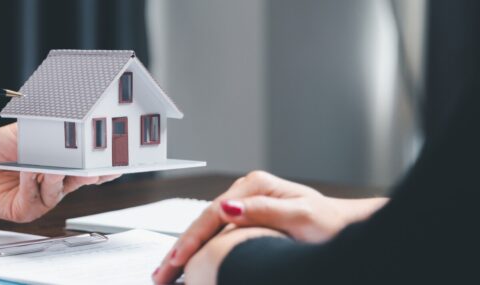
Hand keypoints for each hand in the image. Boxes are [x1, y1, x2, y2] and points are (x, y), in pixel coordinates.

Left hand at [0, 123, 119, 221]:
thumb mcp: (24, 133)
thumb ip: (45, 132)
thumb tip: (65, 129)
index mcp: (61, 164)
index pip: (88, 165)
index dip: (102, 164)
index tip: (113, 158)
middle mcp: (55, 183)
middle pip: (79, 180)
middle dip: (88, 173)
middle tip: (93, 166)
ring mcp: (42, 198)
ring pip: (58, 189)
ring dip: (55, 175)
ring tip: (52, 165)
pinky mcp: (26, 210)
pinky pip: (35, 198)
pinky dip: (32, 183)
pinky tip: (28, 172)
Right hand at [153, 171, 387, 283]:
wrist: (345, 228)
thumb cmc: (329, 224)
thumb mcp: (301, 217)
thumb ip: (264, 212)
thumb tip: (227, 208)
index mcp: (255, 185)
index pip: (213, 213)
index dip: (193, 239)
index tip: (178, 260)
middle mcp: (246, 191)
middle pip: (203, 221)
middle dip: (180, 249)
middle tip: (161, 273)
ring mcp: (244, 203)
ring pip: (205, 229)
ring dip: (185, 251)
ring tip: (165, 273)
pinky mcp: (245, 218)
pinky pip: (216, 235)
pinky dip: (200, 251)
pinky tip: (186, 264)